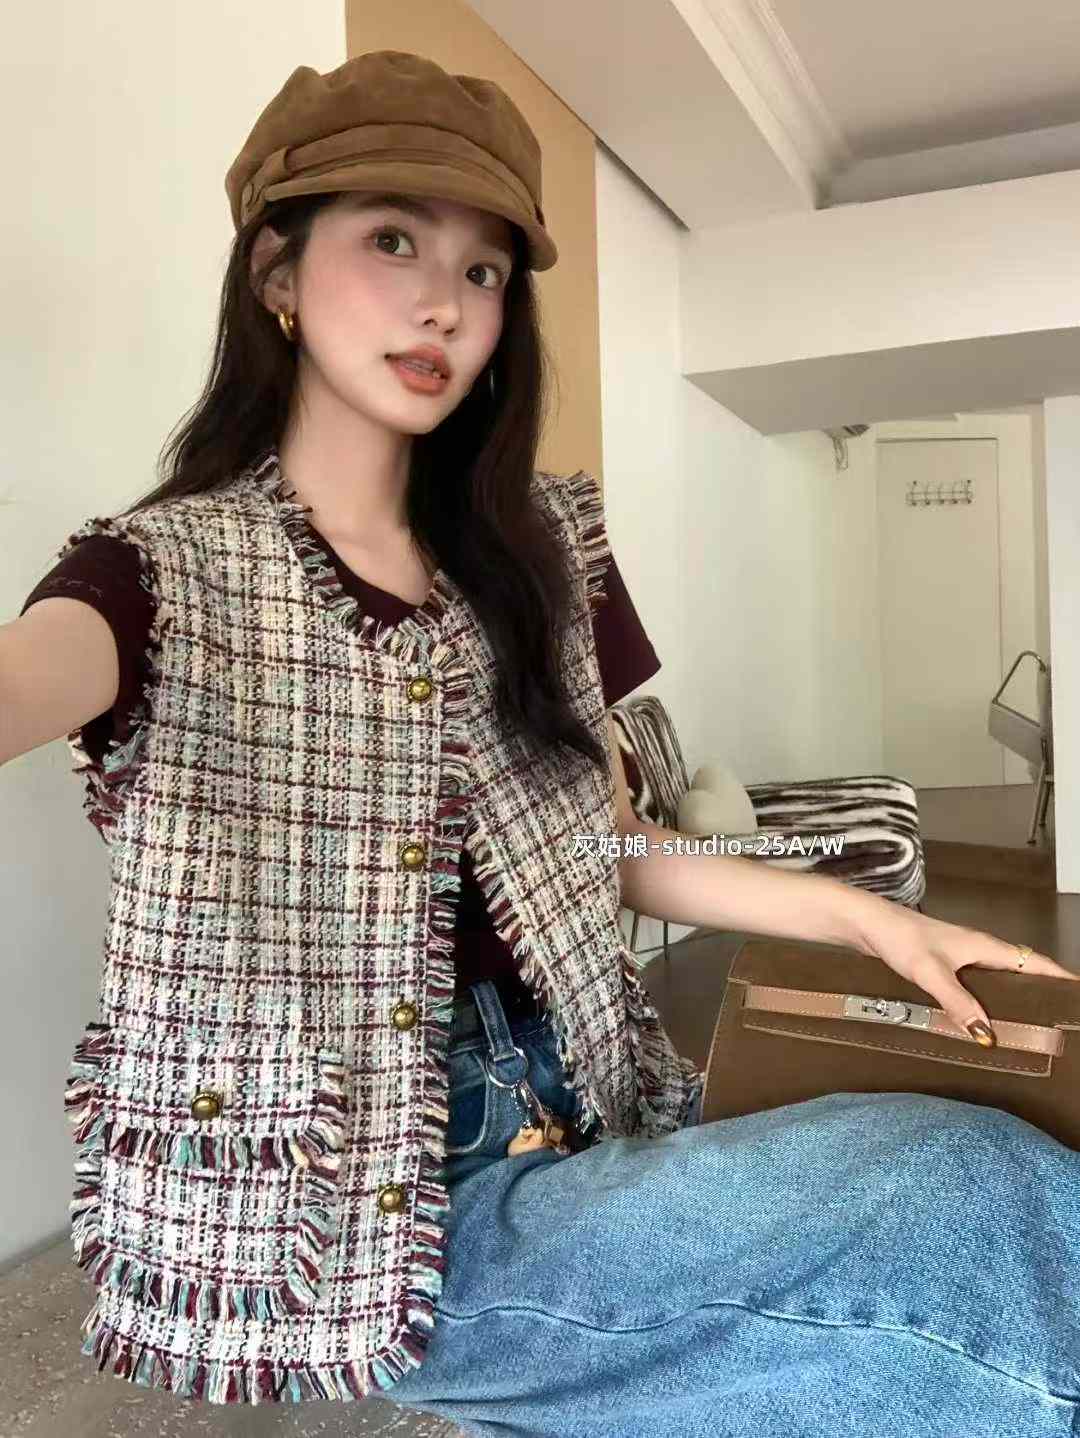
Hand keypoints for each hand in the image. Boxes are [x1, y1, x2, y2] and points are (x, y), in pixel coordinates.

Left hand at [858, 908, 1078, 1046]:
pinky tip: (982, 1017)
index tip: (1078, 994)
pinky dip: (988, 998)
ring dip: (1015, 996)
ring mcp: (961, 955)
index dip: (1059, 977)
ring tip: (1028, 1024)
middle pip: (1022, 970)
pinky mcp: (944, 963)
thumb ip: (958, 1002)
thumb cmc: (899, 940)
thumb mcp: (931, 973)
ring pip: (999, 977)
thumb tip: (987, 1035)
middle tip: (1058, 1017)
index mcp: (985, 946)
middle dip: (1043, 991)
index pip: (1034, 962)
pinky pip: (977, 982)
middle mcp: (978, 949)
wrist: (866, 924)